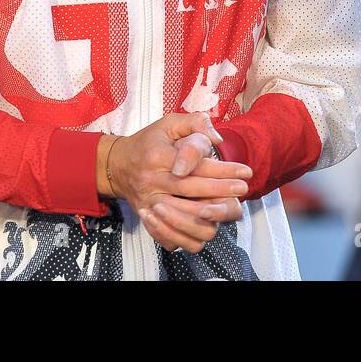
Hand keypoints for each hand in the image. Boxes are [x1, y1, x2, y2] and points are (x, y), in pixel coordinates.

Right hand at [147, 126, 250, 252]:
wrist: (116, 166)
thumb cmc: (148, 142)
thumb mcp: (168, 123)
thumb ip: (195, 123)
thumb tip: (217, 139)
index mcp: (158, 156)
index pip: (195, 166)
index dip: (223, 170)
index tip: (245, 171)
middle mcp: (152, 182)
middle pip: (192, 191)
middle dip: (222, 191)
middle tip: (243, 188)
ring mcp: (149, 204)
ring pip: (184, 220)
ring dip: (210, 217)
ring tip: (228, 208)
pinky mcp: (149, 220)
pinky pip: (172, 238)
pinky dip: (191, 236)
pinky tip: (208, 224)